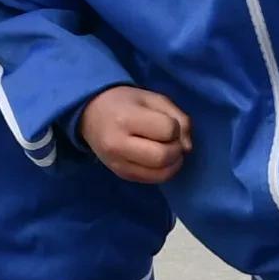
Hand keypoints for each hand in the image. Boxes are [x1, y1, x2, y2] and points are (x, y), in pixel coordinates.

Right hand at [79, 84, 194, 181]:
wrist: (90, 114)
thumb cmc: (125, 102)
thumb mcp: (153, 98)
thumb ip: (178, 117)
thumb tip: (188, 147)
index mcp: (125, 118)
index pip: (167, 130)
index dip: (175, 127)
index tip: (167, 122)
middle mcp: (118, 145)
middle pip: (163, 156)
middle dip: (176, 149)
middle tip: (171, 140)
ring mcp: (118, 163)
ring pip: (160, 174)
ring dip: (173, 163)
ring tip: (167, 150)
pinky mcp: (121, 174)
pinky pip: (152, 180)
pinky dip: (163, 171)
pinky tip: (159, 160)